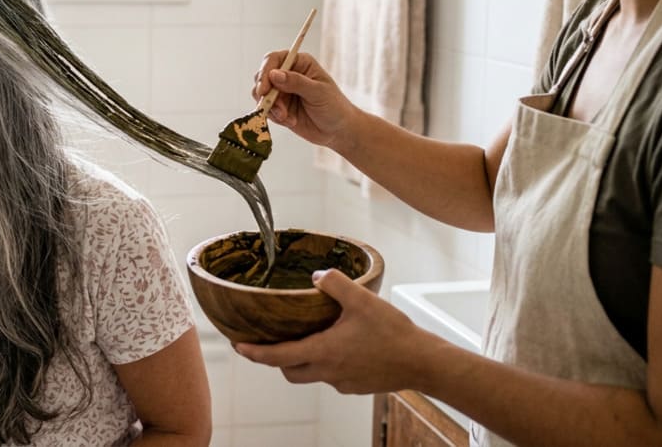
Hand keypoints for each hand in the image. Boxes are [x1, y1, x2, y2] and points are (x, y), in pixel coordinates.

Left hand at [232, 269, 440, 394]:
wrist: (424, 363)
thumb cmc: (394, 334)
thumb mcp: (363, 300)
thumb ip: (336, 284)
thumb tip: (317, 275)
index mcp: (323, 351)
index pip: (277, 356)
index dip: (254, 352)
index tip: (237, 346)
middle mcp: (328, 371)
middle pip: (289, 370)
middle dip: (274, 358)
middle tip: (268, 341)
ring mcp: (342, 382)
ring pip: (310, 375)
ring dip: (301, 360)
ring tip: (305, 338)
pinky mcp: (356, 386)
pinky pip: (331, 376)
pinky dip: (325, 363)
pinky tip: (338, 345)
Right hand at [251, 51, 357, 149]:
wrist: (337, 131)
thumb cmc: (334, 107)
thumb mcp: (318, 93)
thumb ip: (296, 82)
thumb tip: (274, 74)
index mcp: (300, 63)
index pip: (274, 59)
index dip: (265, 72)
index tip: (264, 89)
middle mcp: (288, 74)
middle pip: (263, 76)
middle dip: (265, 93)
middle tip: (272, 107)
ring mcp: (281, 91)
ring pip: (261, 94)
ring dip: (270, 107)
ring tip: (286, 117)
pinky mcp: (278, 106)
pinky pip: (265, 109)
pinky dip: (274, 117)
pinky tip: (290, 121)